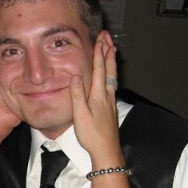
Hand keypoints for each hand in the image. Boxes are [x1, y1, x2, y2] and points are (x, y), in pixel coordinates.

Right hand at [72, 30, 120, 166]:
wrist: (106, 150)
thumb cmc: (92, 135)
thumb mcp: (80, 115)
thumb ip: (77, 95)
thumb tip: (74, 76)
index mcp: (98, 95)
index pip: (99, 69)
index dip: (98, 53)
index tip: (99, 39)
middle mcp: (107, 95)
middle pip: (109, 69)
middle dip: (108, 51)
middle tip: (108, 37)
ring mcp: (110, 101)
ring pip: (112, 76)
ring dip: (111, 61)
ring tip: (112, 50)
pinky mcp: (111, 108)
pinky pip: (112, 84)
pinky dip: (111, 73)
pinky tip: (110, 76)